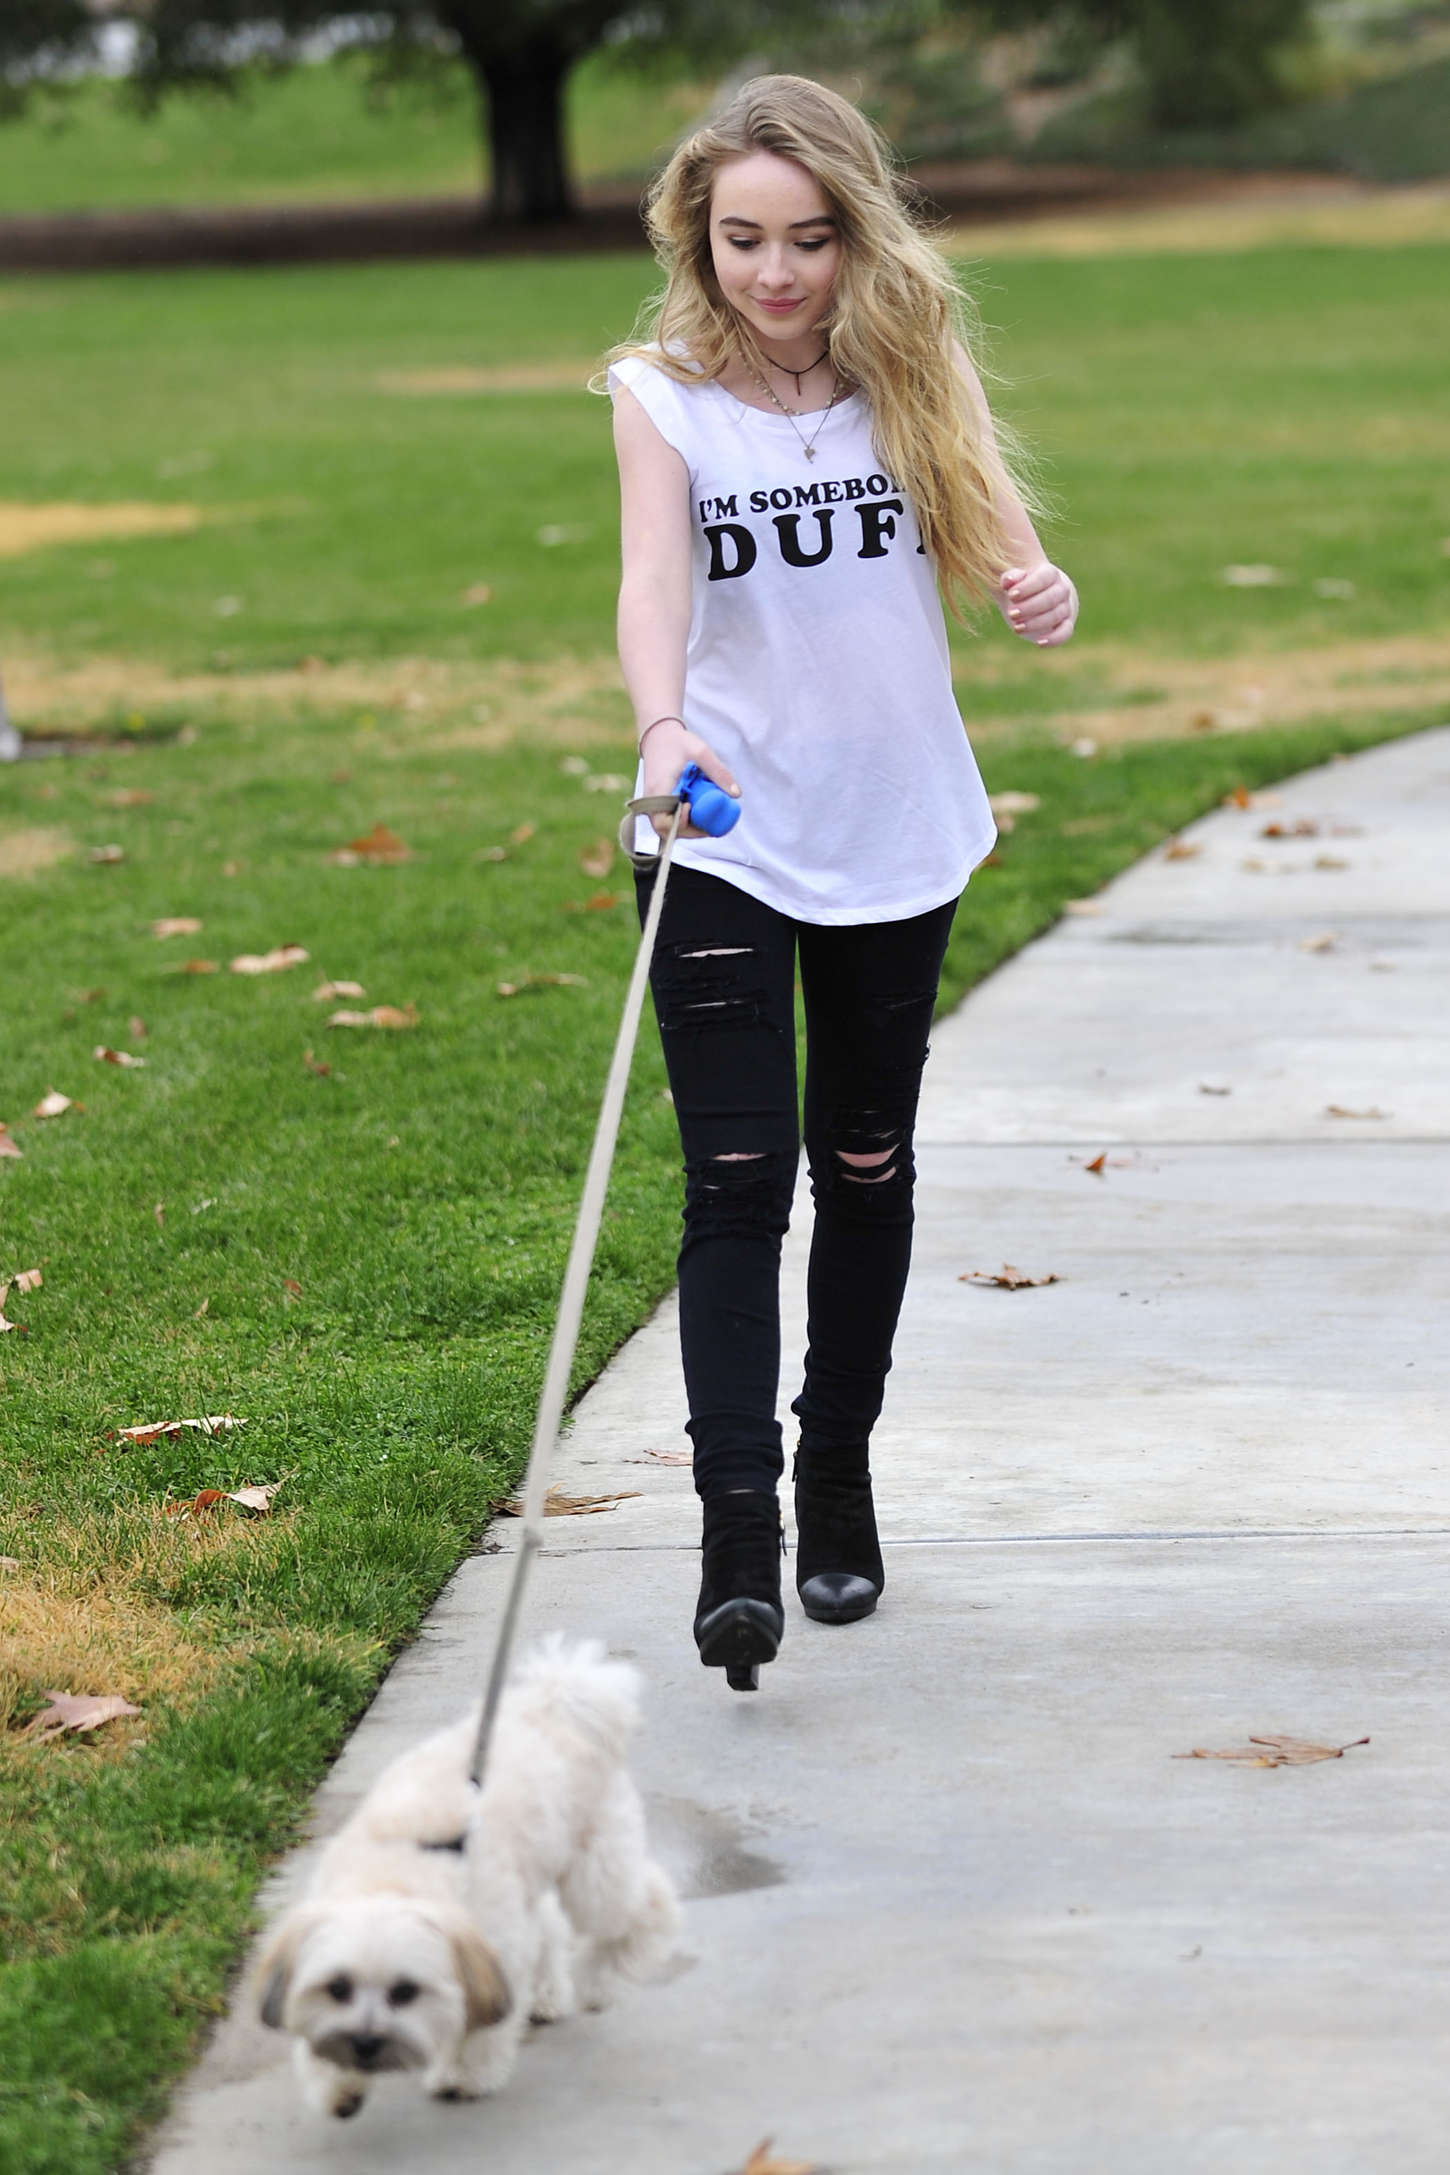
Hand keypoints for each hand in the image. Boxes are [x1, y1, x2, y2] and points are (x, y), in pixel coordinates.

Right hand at [638, 718, 740, 840]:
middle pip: (667, 831)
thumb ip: (719, 772)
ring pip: (668, 828)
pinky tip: (702, 815)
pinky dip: (685, 821)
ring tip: (709, 819)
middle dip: (691, 831)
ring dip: (689, 828)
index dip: (680, 824)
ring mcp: (653, 804)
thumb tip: (736, 795)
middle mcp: (652, 801)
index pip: (663, 823)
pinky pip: (670, 820)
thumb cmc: (679, 743)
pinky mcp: (659, 803)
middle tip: (712, 824)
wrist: (659, 735)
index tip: (692, 807)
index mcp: (658, 791)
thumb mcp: (701, 752)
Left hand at [998, 562, 1077, 647]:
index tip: (1011, 595)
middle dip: (1030, 607)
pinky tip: (1040, 643)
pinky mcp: (1066, 624)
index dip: (1028, 587)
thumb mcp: (1015, 580)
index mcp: (1050, 574)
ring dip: (1035, 623)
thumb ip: (1011, 577)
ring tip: (1016, 627)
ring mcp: (1065, 608)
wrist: (1037, 597)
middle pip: (1050, 598)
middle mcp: (1062, 590)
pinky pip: (1065, 632)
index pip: (1043, 578)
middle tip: (1012, 614)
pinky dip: (1055, 638)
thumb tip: (1008, 581)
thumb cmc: (1024, 587)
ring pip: (1055, 615)